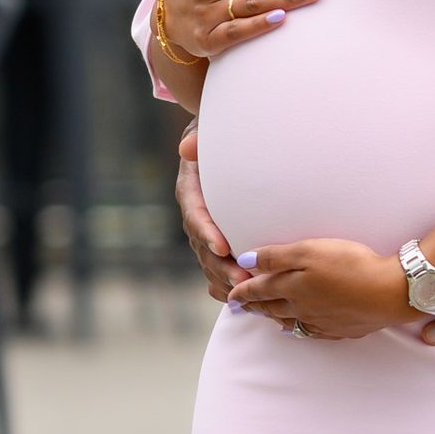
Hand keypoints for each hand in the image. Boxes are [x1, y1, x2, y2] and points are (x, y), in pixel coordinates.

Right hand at [175, 127, 238, 301]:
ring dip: (226, 280)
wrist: (218, 146)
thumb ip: (198, 140)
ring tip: (247, 294)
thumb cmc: (217, 137)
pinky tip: (244, 300)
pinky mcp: (216, 242)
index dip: (206, 232)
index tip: (221, 246)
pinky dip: (227, 284)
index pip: (195, 214)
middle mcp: (195, 215)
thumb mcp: (206, 133)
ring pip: (209, 262)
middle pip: (203, 247)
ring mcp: (204, 231)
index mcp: (190, 191)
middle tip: (242, 279)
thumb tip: (187, 147)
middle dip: (220, 266)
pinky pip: (217, 268)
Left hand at [228, 236, 406, 340]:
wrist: (389, 292)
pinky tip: (298, 328)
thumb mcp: (309, 251)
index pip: (259, 290)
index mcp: (291, 289)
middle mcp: (302, 308)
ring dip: (272, 318)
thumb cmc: (349, 265)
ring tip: (263, 316)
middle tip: (238, 308)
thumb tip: (244, 261)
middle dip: (253, 306)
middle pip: (271, 308)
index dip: (243, 291)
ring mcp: (321, 321)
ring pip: (289, 321)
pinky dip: (298, 329)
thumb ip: (275, 257)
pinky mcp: (340, 328)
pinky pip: (310, 332)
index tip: (230, 295)